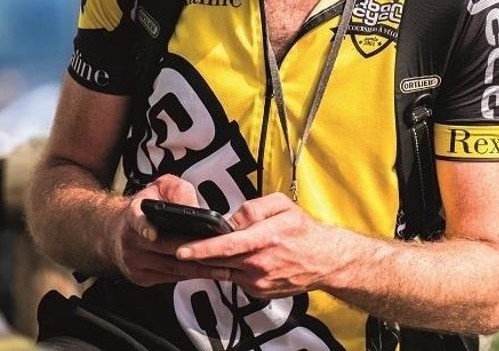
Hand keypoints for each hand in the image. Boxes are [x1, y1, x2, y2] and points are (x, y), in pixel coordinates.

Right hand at [108, 174, 232, 286]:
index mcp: (133, 214)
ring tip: (223, 267)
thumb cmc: (147, 206)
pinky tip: (209, 273)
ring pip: (170, 267)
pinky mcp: (141, 277)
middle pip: (164, 248)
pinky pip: (170, 278)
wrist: (119, 230)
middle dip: (193, 250)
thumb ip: (178, 191)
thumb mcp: (161, 187)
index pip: (136, 220)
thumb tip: (196, 209)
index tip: (152, 234)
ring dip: (198, 269)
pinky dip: (191, 276)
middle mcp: (131, 240)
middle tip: (217, 251)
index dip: (144, 227)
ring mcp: (135, 261)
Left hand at [176, 192, 347, 298]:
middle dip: (195, 255)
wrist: (324, 260)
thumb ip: (254, 207)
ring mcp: (258, 281)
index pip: (226, 245)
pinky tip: (231, 260)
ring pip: (224, 270)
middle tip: (174, 247)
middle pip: (218, 260)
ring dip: (211, 262)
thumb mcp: (283, 206)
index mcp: (265, 238)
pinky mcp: (257, 292)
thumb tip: (231, 218)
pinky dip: (229, 269)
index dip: (201, 248)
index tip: (181, 249)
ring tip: (199, 251)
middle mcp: (259, 263)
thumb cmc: (303, 231)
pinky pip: (235, 279)